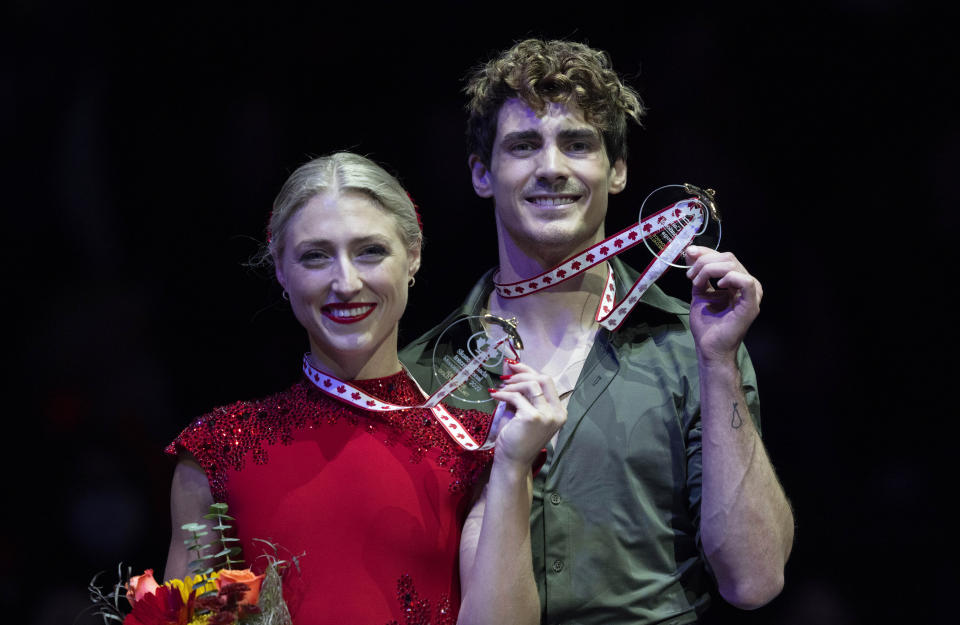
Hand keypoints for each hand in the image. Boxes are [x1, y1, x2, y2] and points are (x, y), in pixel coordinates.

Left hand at [487, 361, 565, 469]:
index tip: (514, 367)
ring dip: (513, 384)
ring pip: (531, 384)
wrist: (512, 461)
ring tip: (501, 389)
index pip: (547, 382)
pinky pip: (517, 397)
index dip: (530, 370)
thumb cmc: (517, 437)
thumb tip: (510, 367)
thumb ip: (520, 391)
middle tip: (505, 377)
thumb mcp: (522, 410)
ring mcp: (547, 415)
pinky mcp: (533, 417)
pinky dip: (504, 394)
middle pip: (544, 379)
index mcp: (558, 411)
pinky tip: (496, 396)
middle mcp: (557, 413)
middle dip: (523, 373)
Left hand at [684, 246, 762, 362]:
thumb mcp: (699, 291)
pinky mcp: (751, 305)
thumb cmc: (707, 324)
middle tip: (690, 276)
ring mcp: (752, 294)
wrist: (709, 347)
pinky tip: (718, 285)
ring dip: (709, 269)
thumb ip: (698, 272)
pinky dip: (729, 278)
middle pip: (728, 257)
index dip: (706, 251)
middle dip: (704, 262)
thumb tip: (691, 251)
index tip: (689, 253)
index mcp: (737, 281)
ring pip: (732, 265)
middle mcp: (748, 284)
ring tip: (697, 283)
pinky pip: (745, 281)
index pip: (724, 257)